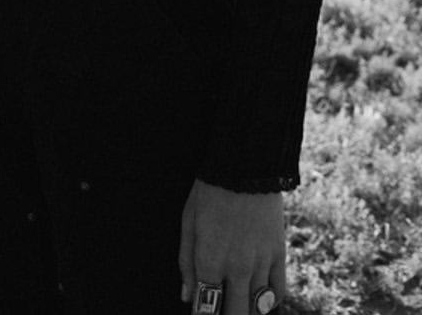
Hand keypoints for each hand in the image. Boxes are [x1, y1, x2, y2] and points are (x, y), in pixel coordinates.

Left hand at [179, 180, 285, 313]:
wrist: (245, 166)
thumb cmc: (209, 192)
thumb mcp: (188, 222)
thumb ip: (187, 262)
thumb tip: (187, 297)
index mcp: (210, 260)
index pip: (207, 308)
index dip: (203, 314)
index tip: (202, 311)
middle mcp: (237, 268)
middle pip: (236, 314)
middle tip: (221, 308)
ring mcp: (261, 263)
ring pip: (258, 308)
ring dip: (247, 310)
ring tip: (237, 303)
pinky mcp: (279, 254)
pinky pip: (278, 292)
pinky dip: (269, 301)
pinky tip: (259, 298)